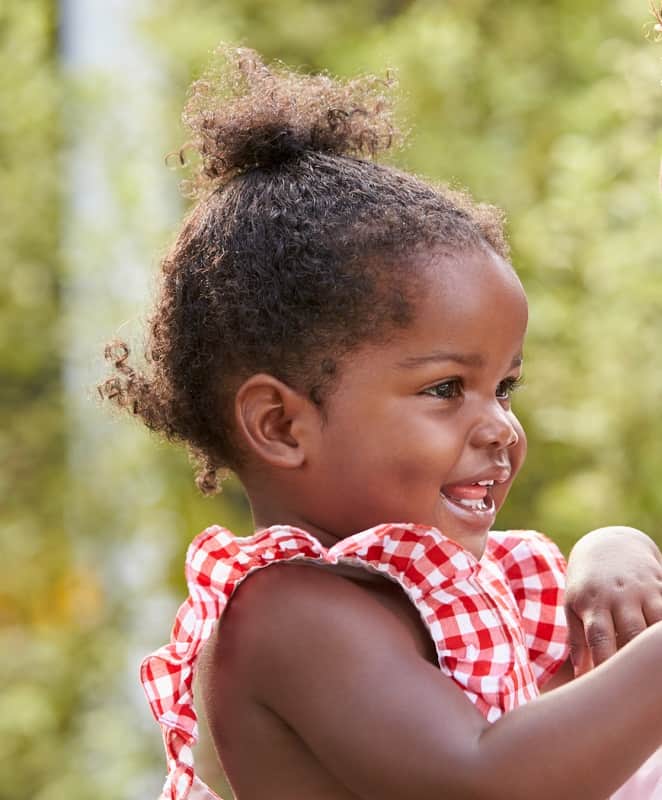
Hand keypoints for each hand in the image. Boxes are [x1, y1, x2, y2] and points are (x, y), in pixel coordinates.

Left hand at [565, 526, 661, 675]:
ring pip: (656, 624)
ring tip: (653, 670)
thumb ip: (577, 640)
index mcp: (592, 604)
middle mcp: (618, 596)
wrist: (609, 545)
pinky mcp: (660, 585)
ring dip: (655, 646)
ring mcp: (642, 590)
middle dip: (635, 659)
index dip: (605, 665)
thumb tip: (581, 676)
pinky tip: (660, 646)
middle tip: (636, 685)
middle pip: (632, 634)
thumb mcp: (573, 605)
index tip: (609, 690)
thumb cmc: (587, 585)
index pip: (600, 640)